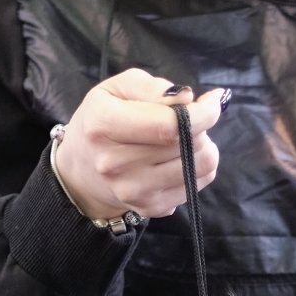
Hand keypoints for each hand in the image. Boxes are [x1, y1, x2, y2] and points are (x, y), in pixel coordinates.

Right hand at [51, 68, 225, 222]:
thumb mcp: (118, 88)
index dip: (202, 113)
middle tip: (185, 120)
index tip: (212, 101)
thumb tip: (190, 99)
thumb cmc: (103, 118)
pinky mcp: (150, 208)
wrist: (82, 170)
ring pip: (202, 166)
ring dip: (202, 146)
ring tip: (183, 139)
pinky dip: (196, 167)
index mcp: (103, 125)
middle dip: (199, 126)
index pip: (170, 125)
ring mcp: (133, 191)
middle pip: (189, 144)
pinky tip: (177, 159)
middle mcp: (115, 163)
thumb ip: (152, 87)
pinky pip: (197, 184)